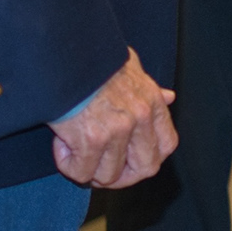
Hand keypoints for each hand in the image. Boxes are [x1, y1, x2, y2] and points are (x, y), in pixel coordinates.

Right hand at [49, 49, 177, 187]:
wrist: (66, 54)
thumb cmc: (94, 60)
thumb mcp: (131, 67)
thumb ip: (150, 87)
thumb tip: (169, 97)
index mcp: (151, 102)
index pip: (167, 145)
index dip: (150, 158)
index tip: (131, 160)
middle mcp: (140, 118)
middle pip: (145, 168)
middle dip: (123, 176)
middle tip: (101, 169)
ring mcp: (118, 130)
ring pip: (110, 176)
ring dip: (90, 170)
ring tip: (76, 150)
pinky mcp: (91, 139)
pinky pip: (82, 172)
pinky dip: (68, 165)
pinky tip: (62, 145)